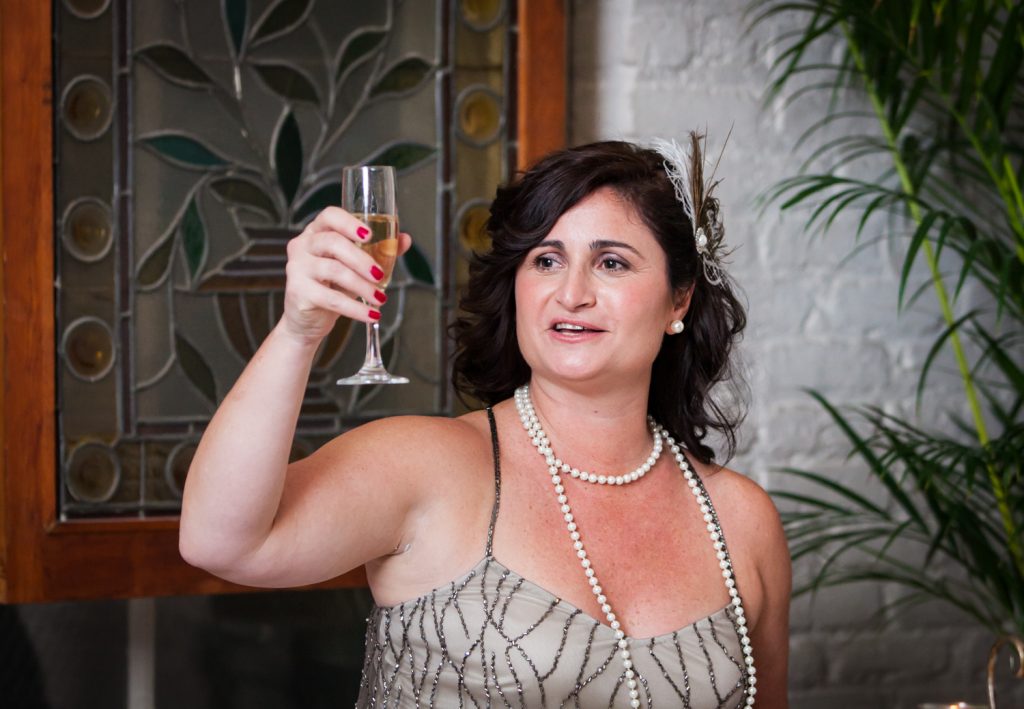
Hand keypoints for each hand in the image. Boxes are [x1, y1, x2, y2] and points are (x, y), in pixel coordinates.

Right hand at [281, 207, 411, 345]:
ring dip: (362, 286)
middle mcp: (303, 245)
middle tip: (379, 274)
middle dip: (361, 259)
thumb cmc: (332, 286)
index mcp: (316, 232)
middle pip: (332, 242)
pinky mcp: (299, 292)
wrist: (308, 319)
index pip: (329, 216)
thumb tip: (404, 239)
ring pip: (334, 270)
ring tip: (380, 298)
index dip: (349, 223)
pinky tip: (371, 314)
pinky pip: (332, 299)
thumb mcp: (356, 266)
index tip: (369, 235)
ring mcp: (297, 268)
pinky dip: (356, 308)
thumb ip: (379, 250)